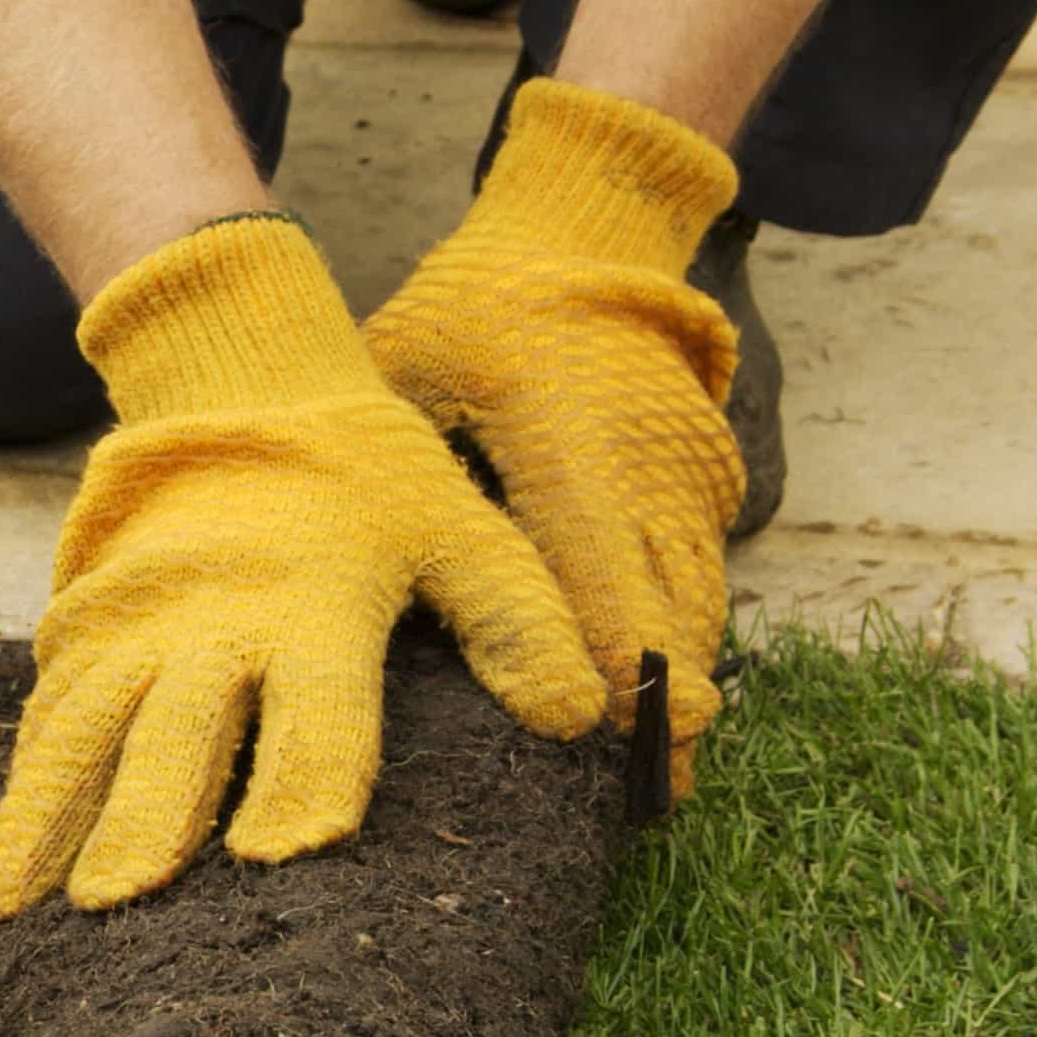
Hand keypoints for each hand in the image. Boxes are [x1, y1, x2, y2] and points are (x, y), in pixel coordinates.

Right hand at [0, 217, 605, 918]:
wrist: (241, 387)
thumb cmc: (367, 478)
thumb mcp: (459, 527)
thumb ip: (516, 617)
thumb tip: (582, 715)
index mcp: (314, 605)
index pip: (318, 712)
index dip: (308, 782)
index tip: (288, 856)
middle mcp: (212, 624)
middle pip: (176, 734)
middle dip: (146, 818)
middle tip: (122, 900)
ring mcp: (136, 630)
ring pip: (84, 734)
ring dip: (50, 821)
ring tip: (16, 910)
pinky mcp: (86, 633)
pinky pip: (47, 720)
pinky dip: (21, 794)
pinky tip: (5, 871)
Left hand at [365, 78, 744, 794]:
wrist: (579, 235)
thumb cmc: (468, 313)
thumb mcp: (404, 378)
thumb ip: (389, 475)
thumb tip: (333, 570)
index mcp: (571, 451)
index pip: (596, 581)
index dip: (608, 671)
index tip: (610, 746)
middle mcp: (645, 471)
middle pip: (667, 612)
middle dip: (662, 708)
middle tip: (646, 801)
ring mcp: (685, 474)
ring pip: (695, 601)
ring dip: (680, 682)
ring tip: (662, 776)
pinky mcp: (702, 478)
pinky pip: (700, 573)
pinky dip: (684, 633)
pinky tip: (665, 699)